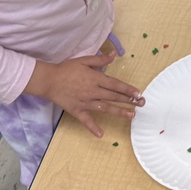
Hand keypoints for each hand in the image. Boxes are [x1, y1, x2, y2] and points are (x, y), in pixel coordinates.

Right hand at [26, 53, 145, 137]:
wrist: (49, 80)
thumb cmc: (67, 68)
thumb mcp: (84, 60)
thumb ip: (100, 60)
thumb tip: (114, 55)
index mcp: (96, 79)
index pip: (116, 85)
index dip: (128, 89)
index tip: (139, 93)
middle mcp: (93, 91)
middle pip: (114, 97)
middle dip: (129, 100)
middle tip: (141, 104)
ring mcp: (86, 102)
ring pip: (105, 108)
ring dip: (119, 112)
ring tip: (131, 115)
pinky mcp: (77, 110)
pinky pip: (86, 120)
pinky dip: (93, 127)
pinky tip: (101, 134)